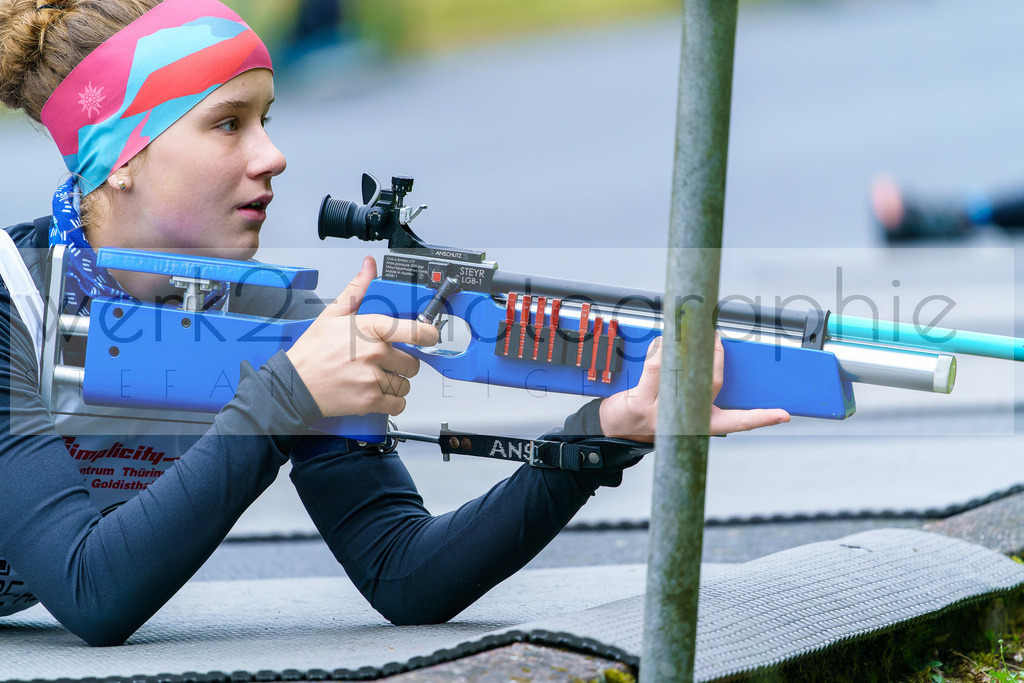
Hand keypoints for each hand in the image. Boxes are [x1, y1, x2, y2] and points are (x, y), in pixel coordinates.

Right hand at [286, 256, 439, 417]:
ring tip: (376, 377)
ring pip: (406, 384)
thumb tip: (369, 266)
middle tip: (385, 362)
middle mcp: (374, 353)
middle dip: (403, 364)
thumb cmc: (313, 352)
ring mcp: (373, 378)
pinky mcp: (370, 401)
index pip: (415, 331)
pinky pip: (399, 403)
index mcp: (369, 328)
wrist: (294, 385)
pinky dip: (392, 402)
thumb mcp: (333, 314)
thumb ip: (357, 290)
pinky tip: (377, 393)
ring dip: (396, 383)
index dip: (429, 335)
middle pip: (413, 362)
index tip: (430, 337)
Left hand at [598, 334, 790, 441]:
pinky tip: (662, 341)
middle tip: (717, 338)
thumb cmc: (653, 413)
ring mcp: (661, 412)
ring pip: (677, 371)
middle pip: (710, 385)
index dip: (762, 418)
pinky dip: (659, 347)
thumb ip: (702, 389)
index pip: (738, 422)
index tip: (783, 414)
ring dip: (681, 346)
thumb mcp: (683, 408)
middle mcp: (684, 421)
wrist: (617, 427)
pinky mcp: (640, 402)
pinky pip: (654, 366)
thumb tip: (715, 353)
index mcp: (702, 423)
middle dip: (715, 357)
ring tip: (686, 331)